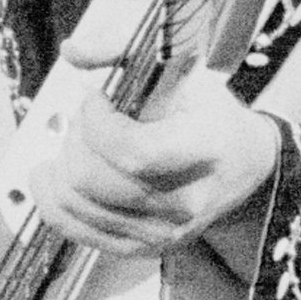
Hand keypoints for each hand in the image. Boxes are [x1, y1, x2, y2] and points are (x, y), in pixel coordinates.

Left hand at [20, 73, 286, 257]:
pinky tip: (53, 176)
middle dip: (74, 140)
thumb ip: (123, 55)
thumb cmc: (212, 114)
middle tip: (85, 120)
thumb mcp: (183, 72)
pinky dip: (54, 202)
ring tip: (73, 143)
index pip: (131, 152)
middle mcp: (186, 201)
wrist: (247, 163)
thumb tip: (71, 51)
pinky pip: (77, 232)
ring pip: (77, 205)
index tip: (94, 99)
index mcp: (204, 150)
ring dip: (61, 167)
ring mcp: (164, 232)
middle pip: (93, 180)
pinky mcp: (144, 248)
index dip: (96, 123)